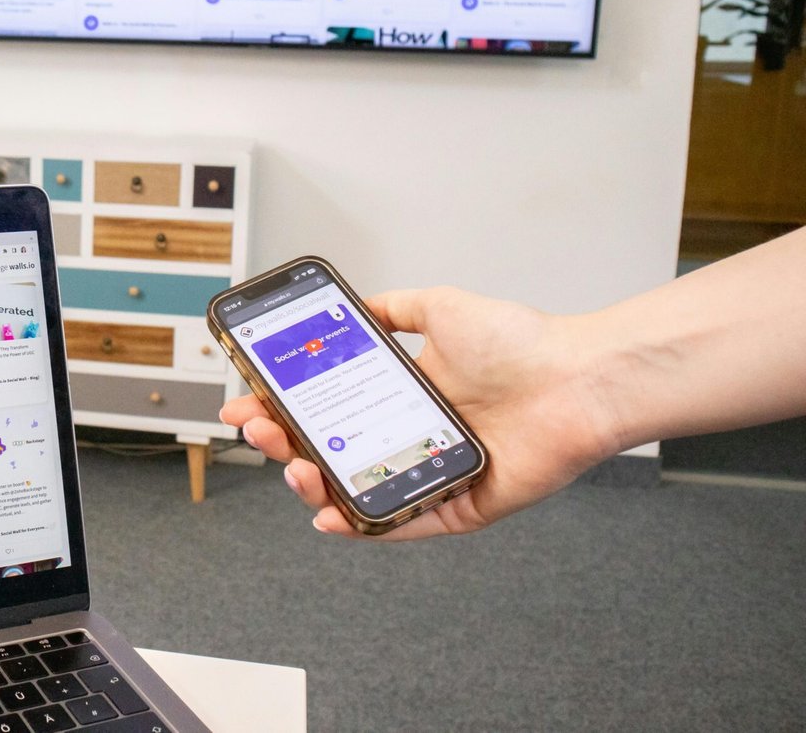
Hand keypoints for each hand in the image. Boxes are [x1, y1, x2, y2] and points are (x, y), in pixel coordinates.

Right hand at [220, 287, 619, 540]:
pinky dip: (362, 525)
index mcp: (405, 395)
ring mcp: (431, 472)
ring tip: (293, 465)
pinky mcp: (458, 506)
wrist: (580, 376)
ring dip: (312, 483)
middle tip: (259, 429)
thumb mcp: (443, 307)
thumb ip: (396, 307)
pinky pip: (402, 523)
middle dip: (283, 442)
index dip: (283, 405)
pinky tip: (329, 514)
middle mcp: (413, 435)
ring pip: (356, 491)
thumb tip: (357, 304)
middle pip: (330, 450)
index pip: (328, 406)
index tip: (248, 399)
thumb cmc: (526, 343)